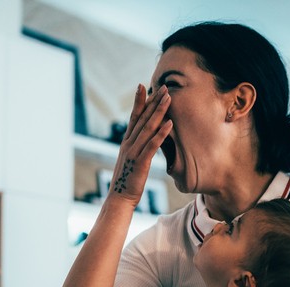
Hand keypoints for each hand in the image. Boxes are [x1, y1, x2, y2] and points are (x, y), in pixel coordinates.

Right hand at [107, 84, 171, 207]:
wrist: (120, 199)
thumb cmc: (128, 181)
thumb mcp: (132, 161)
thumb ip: (138, 149)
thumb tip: (146, 141)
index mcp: (126, 142)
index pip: (133, 117)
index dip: (139, 101)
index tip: (144, 86)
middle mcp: (128, 144)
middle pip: (142, 118)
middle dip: (152, 101)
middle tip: (163, 86)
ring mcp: (134, 152)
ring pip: (148, 128)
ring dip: (159, 112)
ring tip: (168, 98)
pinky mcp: (141, 163)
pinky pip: (152, 145)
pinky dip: (161, 133)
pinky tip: (169, 124)